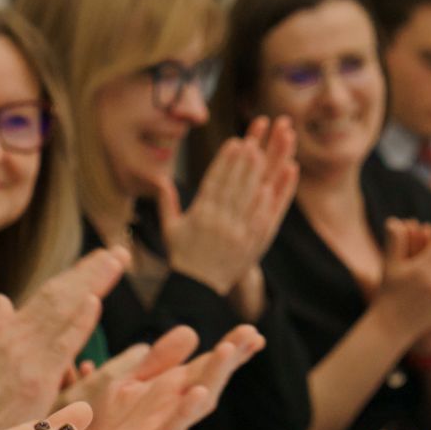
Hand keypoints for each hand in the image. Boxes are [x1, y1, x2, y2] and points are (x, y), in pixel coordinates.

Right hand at [0, 251, 122, 429]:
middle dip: (89, 272)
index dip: (74, 276)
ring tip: (116, 261)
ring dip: (90, 283)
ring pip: (61, 311)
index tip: (100, 259)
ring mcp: (23, 356)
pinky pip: (60, 346)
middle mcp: (13, 336)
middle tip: (118, 252)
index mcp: (4, 333)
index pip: (46, 296)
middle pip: (57, 296)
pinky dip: (77, 322)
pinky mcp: (34, 380)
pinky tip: (94, 302)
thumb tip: (2, 299)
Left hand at [60, 322, 263, 429]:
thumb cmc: (103, 425)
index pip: (205, 366)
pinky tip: (198, 392)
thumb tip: (192, 332)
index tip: (253, 332)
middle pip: (208, 381)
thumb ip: (157, 361)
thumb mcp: (130, 382)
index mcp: (169, 391)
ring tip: (228, 351)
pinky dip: (185, 410)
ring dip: (213, 378)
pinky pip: (170, 427)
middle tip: (251, 335)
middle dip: (230, 360)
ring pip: (195, 403)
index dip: (230, 351)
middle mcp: (172, 409)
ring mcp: (163, 427)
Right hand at [155, 117, 299, 299]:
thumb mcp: (170, 229)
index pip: (214, 181)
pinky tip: (271, 187)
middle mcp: (218, 222)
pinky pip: (260, 221)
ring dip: (256, 176)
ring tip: (264, 155)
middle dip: (243, 162)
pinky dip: (266, 203)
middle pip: (233, 186)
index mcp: (199, 215)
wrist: (197, 288)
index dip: (225, 161)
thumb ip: (166, 202)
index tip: (234, 142)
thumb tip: (160, 180)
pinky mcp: (250, 245)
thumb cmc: (182, 257)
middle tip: (253, 141)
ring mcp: (236, 234)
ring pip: (247, 199)